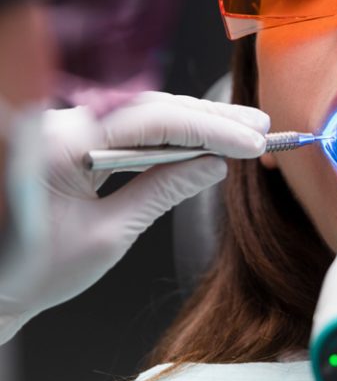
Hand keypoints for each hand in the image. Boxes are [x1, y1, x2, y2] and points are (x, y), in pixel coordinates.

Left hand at [0, 91, 268, 331]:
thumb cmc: (34, 271)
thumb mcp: (109, 236)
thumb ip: (163, 191)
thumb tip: (213, 165)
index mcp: (62, 144)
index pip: (154, 122)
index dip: (211, 129)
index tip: (252, 141)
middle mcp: (61, 124)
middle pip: (151, 108)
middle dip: (210, 119)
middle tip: (259, 127)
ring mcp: (65, 128)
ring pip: (142, 114)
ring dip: (194, 123)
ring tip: (242, 130)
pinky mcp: (72, 138)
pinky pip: (128, 129)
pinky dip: (168, 136)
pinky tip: (201, 140)